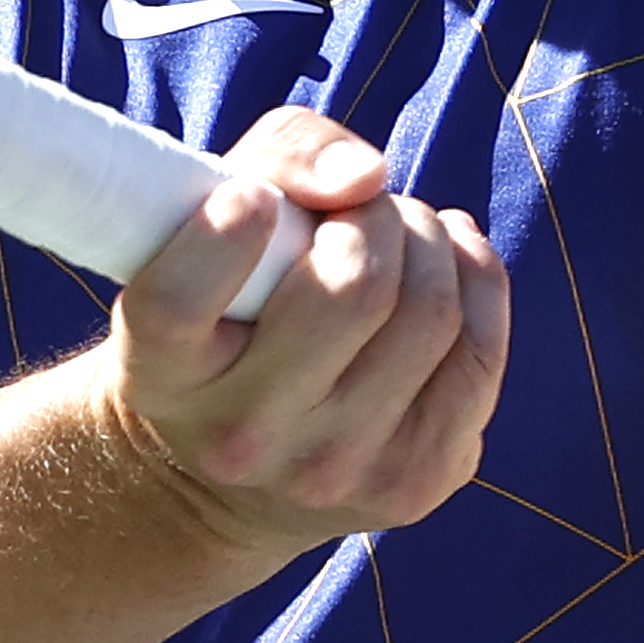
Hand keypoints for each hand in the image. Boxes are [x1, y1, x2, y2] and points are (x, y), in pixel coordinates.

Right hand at [101, 105, 509, 557]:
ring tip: (397, 237)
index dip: (223, 232)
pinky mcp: (414, 484)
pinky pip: (481, 352)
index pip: (179, 302)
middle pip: (353, 289)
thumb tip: (365, 178)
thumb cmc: (230, 304)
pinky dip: (473, 279)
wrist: (241, 469)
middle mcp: (242, 439)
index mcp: (162, 375)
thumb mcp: (211, 223)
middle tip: (355, 211)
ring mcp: (334, 470)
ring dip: (427, 241)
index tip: (250, 201)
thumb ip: (279, 158)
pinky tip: (444, 267)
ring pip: (430, 313)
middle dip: (371, 218)